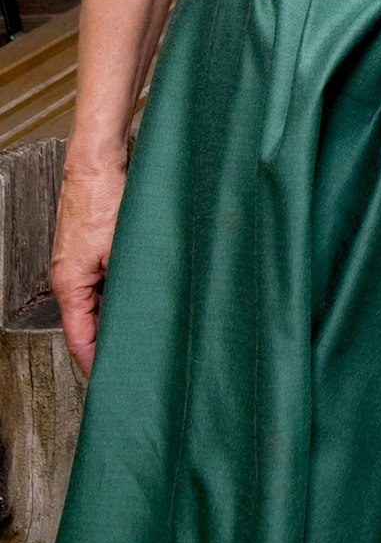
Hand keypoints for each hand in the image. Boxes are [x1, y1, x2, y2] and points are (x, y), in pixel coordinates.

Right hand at [50, 157, 126, 375]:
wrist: (97, 161)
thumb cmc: (102, 197)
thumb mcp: (124, 246)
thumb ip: (133, 279)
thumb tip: (147, 307)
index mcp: (70, 284)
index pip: (80, 338)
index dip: (97, 362)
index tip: (113, 380)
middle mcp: (72, 278)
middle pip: (90, 323)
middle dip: (113, 342)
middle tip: (138, 359)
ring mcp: (83, 263)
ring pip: (101, 302)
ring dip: (121, 315)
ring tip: (147, 331)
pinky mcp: (95, 248)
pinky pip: (108, 281)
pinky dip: (123, 292)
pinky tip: (145, 293)